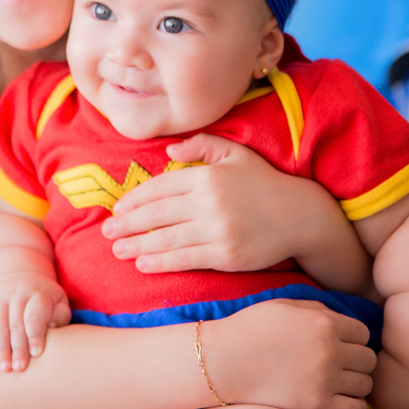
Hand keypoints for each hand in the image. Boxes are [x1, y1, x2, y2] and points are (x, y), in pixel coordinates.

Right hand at [0, 273, 71, 372]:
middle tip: (19, 368)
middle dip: (17, 348)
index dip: (35, 336)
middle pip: (15, 324)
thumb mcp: (58, 301)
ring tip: (5, 368)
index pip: (34, 316)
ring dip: (1, 349)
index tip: (36, 354)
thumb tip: (52, 330)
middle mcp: (16, 293)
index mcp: (37, 293)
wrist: (20, 278)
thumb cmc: (45, 299)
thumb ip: (59, 316)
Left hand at [102, 133, 332, 273]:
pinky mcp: (227, 255)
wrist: (302, 216)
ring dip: (137, 246)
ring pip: (167, 239)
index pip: (160, 187)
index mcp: (207, 175)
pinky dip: (161, 262)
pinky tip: (144, 264)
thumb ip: (202, 144)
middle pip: (157, 214)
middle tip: (106, 232)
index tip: (117, 209)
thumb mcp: (235, 154)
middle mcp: (209, 202)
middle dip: (127, 224)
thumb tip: (169, 149)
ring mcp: (218, 230)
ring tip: (118, 250)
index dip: (135, 200)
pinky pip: (186, 259)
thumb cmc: (264, 184)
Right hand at [203, 299, 376, 408]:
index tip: (337, 343)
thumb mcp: (284, 306)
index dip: (351, 337)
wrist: (222, 361)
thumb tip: (346, 322)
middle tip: (336, 363)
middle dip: (355, 360)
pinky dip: (349, 404)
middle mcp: (329, 350)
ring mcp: (325, 380)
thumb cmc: (251, 329)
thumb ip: (319, 309)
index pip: (363, 333)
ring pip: (365, 384)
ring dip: (353, 382)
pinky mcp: (317, 405)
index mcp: (323, 323)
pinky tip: (333, 397)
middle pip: (368, 359)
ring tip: (333, 380)